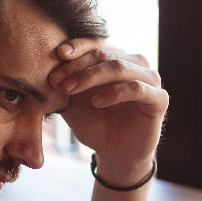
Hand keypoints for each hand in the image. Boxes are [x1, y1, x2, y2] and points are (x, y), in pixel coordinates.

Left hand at [47, 39, 167, 184]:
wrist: (115, 155)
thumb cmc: (95, 124)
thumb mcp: (72, 102)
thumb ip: (63, 83)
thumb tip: (42, 65)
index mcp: (116, 58)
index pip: (96, 45)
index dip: (76, 47)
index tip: (56, 54)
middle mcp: (135, 64)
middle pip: (104, 55)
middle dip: (76, 66)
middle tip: (55, 80)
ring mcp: (150, 80)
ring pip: (120, 67)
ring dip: (91, 76)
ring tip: (69, 90)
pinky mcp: (159, 99)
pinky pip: (137, 89)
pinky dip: (114, 93)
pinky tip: (96, 102)